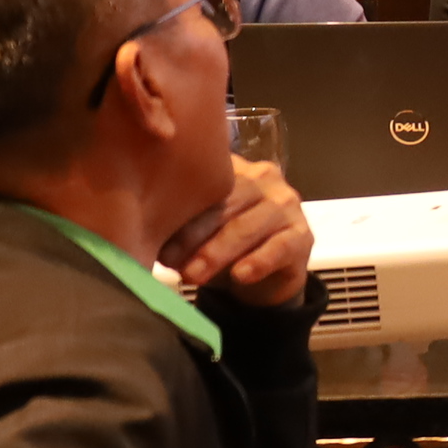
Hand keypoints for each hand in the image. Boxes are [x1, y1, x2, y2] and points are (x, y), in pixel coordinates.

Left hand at [158, 155, 313, 306]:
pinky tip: (240, 275)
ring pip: (250, 225)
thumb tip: (143, 237)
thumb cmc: (222, 247)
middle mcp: (265, 179)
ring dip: (219, 251)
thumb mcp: (197, 234)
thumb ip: (178, 227)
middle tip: (170, 260)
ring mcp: (288, 206)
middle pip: (228, 201)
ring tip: (193, 275)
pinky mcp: (304, 236)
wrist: (264, 278)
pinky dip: (259, 262)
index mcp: (235, 169)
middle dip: (195, 234)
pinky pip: (281, 247)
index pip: (207, 182)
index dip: (181, 211)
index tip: (154, 237)